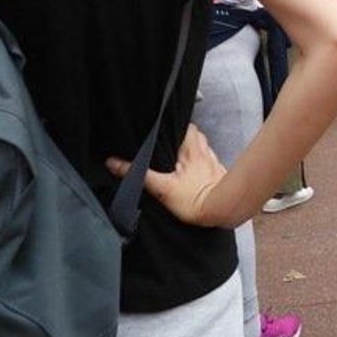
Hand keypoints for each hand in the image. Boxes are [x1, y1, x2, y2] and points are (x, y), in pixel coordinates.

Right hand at [106, 123, 229, 226]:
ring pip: (203, 147)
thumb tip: (114, 164)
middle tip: (168, 144)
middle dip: (182, 136)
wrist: (222, 210)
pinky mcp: (218, 173)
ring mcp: (213, 162)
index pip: (186, 126)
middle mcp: (205, 152)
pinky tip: (191, 172)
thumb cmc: (195, 200)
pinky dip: (200, 162)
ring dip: (192, 148)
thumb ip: (139, 175)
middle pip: (195, 135)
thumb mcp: (161, 188)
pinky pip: (209, 160)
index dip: (175, 125)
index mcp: (192, 149)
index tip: (163, 129)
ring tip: (177, 157)